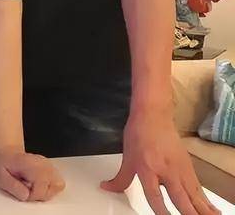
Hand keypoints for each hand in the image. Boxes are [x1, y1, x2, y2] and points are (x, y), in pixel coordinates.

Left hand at [0, 147, 64, 201]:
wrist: (5, 153)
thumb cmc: (3, 163)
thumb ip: (12, 186)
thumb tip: (25, 195)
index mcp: (30, 163)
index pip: (42, 188)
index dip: (32, 196)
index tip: (23, 191)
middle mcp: (42, 162)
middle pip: (55, 186)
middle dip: (41, 194)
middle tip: (28, 189)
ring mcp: (48, 164)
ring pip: (59, 184)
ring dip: (47, 191)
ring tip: (33, 186)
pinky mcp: (50, 167)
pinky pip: (57, 182)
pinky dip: (49, 187)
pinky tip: (37, 184)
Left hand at [101, 112, 219, 214]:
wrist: (153, 114)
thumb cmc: (139, 134)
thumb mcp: (127, 158)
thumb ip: (120, 179)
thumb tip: (106, 188)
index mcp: (147, 169)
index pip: (155, 197)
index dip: (161, 212)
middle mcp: (166, 171)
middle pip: (180, 199)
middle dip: (187, 214)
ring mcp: (180, 170)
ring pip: (194, 196)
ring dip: (201, 210)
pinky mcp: (189, 168)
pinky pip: (199, 189)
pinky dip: (206, 202)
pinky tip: (212, 211)